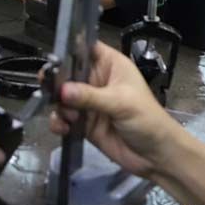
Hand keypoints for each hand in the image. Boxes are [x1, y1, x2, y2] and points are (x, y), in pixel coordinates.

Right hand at [50, 41, 182, 178]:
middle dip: (56, 81)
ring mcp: (88, 102)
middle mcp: (96, 80)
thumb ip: (90, 96)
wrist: (156, 156)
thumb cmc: (147, 120)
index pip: (86, 48)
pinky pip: (63, 118)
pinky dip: (59, 122)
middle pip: (68, 73)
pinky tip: (62, 128)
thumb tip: (62, 90)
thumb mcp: (121, 103)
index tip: (53, 58)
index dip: (69, 48)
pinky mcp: (83, 123)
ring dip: (58, 105)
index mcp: (110, 65)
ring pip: (62, 97)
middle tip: (47, 89)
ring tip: (67, 116)